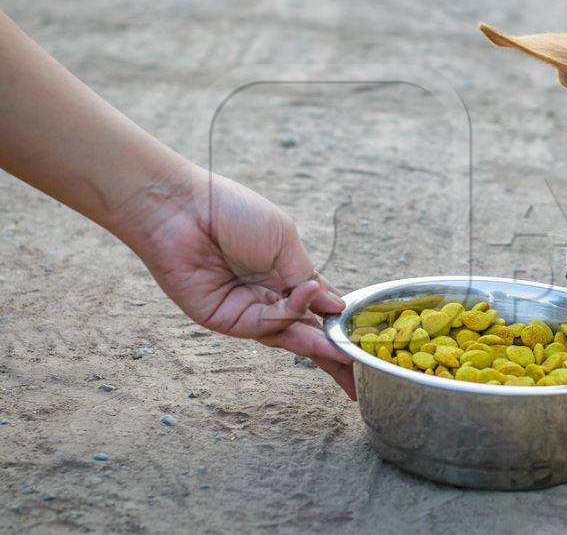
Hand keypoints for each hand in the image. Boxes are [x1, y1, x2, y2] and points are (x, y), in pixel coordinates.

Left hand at [127, 167, 354, 398]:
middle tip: (363, 373)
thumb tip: (337, 308)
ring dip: (318, 343)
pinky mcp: (225, 319)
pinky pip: (266, 324)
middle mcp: (268, 296)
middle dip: (335, 353)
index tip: (369, 343)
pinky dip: (290, 314)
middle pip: (308, 332)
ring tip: (346, 350)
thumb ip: (308, 278)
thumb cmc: (233, 213)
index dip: (343, 325)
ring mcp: (247, 310)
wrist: (182, 208)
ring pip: (290, 335)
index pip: (321, 308)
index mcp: (286, 274)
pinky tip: (306, 298)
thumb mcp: (285, 241)